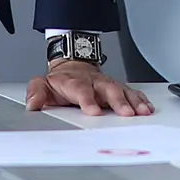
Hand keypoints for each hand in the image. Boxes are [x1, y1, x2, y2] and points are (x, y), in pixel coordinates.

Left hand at [25, 61, 153, 117]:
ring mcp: (107, 83)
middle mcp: (94, 82)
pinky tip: (147, 108)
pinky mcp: (117, 87)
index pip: (81, 90)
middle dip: (118, 101)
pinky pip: (131, 92)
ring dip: (133, 101)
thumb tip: (32, 104)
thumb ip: (36, 93)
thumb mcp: (42, 84)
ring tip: (142, 112)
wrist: (73, 64)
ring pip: (123, 90)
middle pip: (108, 89)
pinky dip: (140, 100)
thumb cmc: (61, 81)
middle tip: (126, 114)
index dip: (88, 100)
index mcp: (75, 82)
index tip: (94, 111)